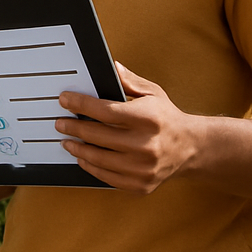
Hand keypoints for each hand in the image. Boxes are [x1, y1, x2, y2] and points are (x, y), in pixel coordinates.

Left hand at [54, 63, 197, 193]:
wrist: (191, 148)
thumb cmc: (166, 118)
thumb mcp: (153, 93)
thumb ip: (129, 81)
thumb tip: (110, 66)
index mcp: (148, 119)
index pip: (106, 111)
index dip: (81, 104)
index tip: (65, 100)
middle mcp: (147, 145)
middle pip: (98, 136)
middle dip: (74, 127)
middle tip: (60, 122)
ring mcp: (144, 168)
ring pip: (99, 159)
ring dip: (78, 149)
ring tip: (67, 141)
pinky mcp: (141, 184)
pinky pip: (108, 177)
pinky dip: (91, 167)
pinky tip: (83, 158)